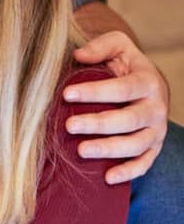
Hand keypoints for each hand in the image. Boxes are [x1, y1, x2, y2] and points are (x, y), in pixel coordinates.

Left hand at [64, 31, 169, 183]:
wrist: (148, 83)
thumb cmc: (126, 64)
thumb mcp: (117, 46)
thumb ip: (100, 47)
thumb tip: (78, 55)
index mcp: (147, 81)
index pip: (122, 88)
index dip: (94, 92)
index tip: (67, 94)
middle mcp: (156, 108)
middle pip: (128, 120)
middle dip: (98, 124)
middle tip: (69, 126)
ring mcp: (157, 131)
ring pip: (136, 145)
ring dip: (109, 150)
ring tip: (81, 151)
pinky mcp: (154, 148)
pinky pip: (145, 163)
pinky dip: (129, 172)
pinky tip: (107, 178)